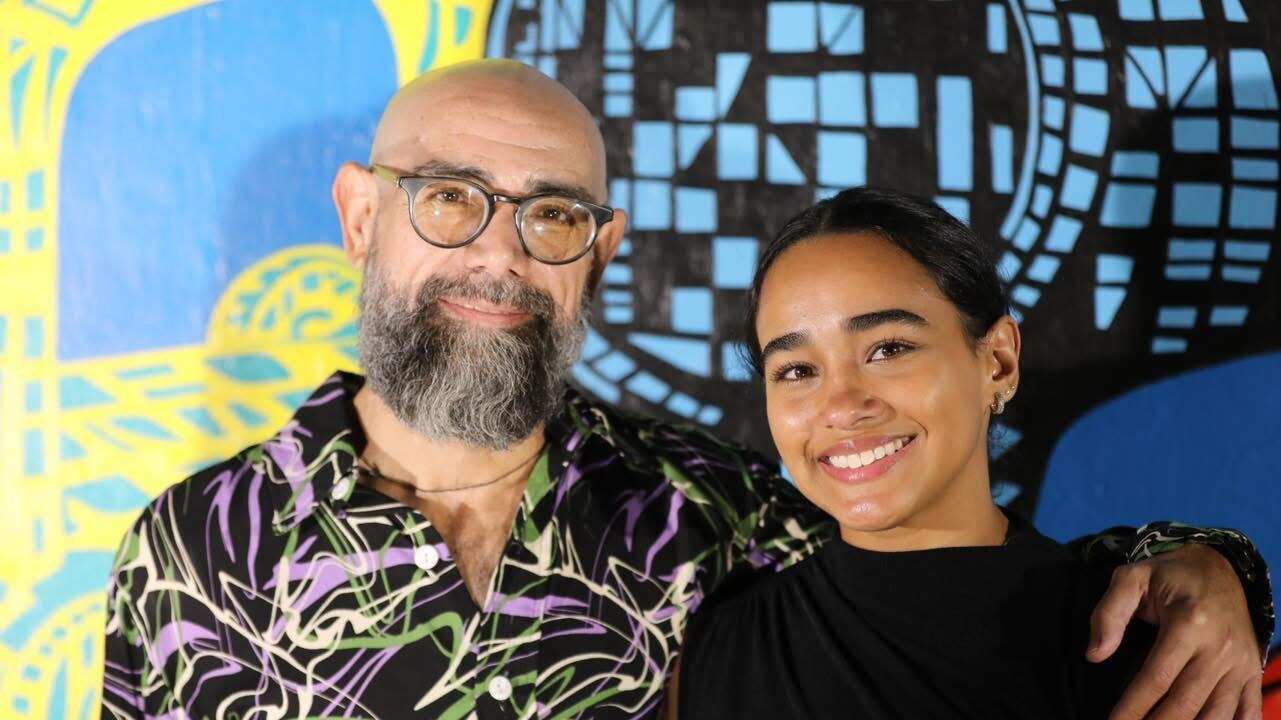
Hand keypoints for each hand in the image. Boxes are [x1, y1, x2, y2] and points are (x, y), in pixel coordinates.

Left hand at [1089, 544, 1262, 719]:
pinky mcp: (1252, 670)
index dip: (1133, 706)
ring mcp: (1241, 662)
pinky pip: (1249, 709)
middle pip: (1186, 702)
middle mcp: (1220, 647)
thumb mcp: (1131, 578)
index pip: (1156, 678)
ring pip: (1218, 713)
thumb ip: (1109, 614)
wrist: (1219, 567)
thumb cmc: (1169, 575)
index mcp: (1189, 623)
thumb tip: (1094, 655)